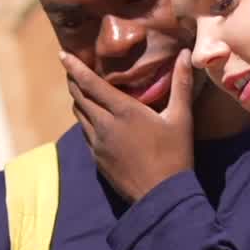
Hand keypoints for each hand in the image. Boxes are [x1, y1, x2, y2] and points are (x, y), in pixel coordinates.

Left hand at [62, 49, 193, 201]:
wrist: (160, 195)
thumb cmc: (175, 155)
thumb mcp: (181, 118)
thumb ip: (181, 84)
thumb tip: (187, 54)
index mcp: (124, 111)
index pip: (91, 84)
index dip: (75, 68)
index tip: (62, 55)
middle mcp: (105, 125)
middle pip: (80, 97)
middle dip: (74, 81)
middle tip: (72, 70)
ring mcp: (98, 143)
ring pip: (79, 115)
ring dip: (79, 100)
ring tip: (82, 91)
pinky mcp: (97, 158)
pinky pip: (85, 133)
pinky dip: (86, 120)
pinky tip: (94, 119)